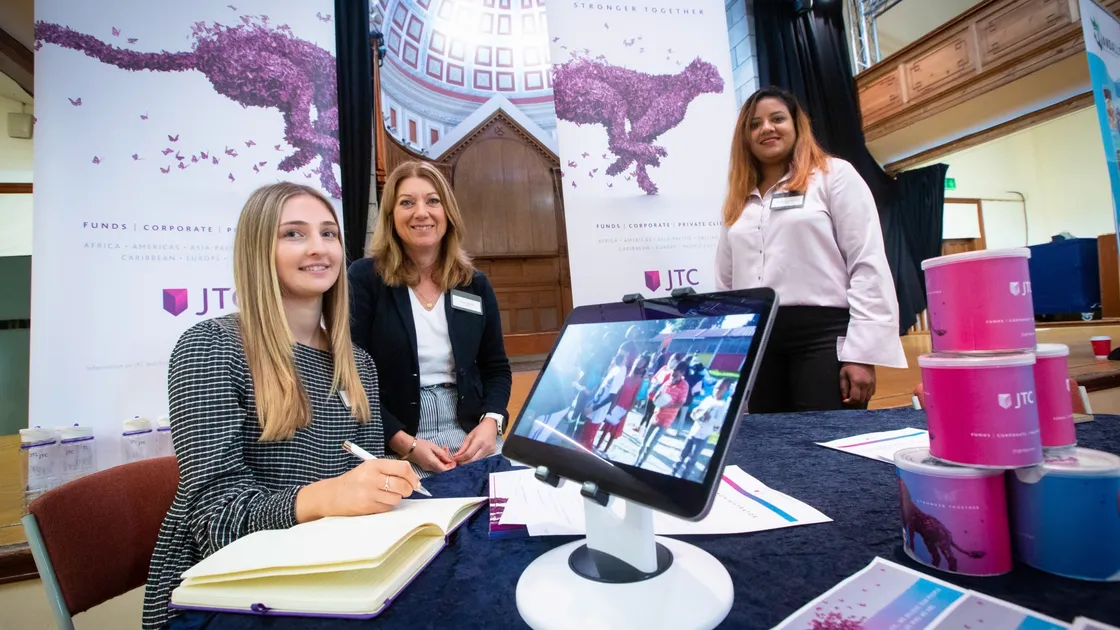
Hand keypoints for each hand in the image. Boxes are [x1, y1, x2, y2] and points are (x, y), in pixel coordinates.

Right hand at [296, 459, 418, 521]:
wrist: (332, 495)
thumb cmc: (354, 480)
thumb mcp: (369, 468)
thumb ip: (389, 470)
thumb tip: (413, 479)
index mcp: (374, 465)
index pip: (403, 468)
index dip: (412, 476)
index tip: (414, 481)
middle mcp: (372, 478)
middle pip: (403, 485)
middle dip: (408, 489)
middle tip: (406, 489)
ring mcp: (370, 494)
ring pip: (397, 498)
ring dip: (396, 498)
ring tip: (386, 494)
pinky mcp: (368, 507)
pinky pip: (388, 507)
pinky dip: (387, 505)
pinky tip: (378, 501)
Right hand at [407, 437, 456, 473]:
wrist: (406, 447)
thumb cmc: (419, 445)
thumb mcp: (433, 446)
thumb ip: (442, 454)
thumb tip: (449, 460)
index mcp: (432, 463)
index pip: (445, 470)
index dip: (451, 467)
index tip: (454, 460)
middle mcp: (429, 468)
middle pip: (442, 469)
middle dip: (447, 461)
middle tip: (447, 451)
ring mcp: (426, 468)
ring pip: (438, 467)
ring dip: (443, 459)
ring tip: (443, 448)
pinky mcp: (424, 466)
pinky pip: (434, 465)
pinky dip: (438, 460)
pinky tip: (437, 452)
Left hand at [453, 417, 498, 464]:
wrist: (491, 426)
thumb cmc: (480, 430)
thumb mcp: (469, 436)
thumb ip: (463, 447)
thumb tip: (456, 456)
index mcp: (479, 441)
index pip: (468, 454)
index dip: (460, 458)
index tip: (454, 459)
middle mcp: (486, 447)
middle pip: (473, 460)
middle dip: (464, 463)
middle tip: (457, 463)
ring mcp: (490, 450)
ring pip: (477, 461)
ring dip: (469, 462)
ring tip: (463, 461)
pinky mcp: (492, 453)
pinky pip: (482, 459)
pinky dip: (475, 460)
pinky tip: (471, 458)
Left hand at [840, 363, 875, 404]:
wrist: (861, 356)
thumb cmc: (850, 364)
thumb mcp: (843, 374)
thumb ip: (843, 387)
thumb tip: (844, 397)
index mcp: (857, 382)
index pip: (855, 398)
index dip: (849, 402)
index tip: (845, 400)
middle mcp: (866, 384)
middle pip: (861, 400)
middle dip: (854, 401)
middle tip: (849, 397)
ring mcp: (871, 383)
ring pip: (868, 398)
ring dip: (861, 398)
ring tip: (855, 394)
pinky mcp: (874, 382)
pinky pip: (872, 393)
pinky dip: (867, 394)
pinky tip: (862, 390)